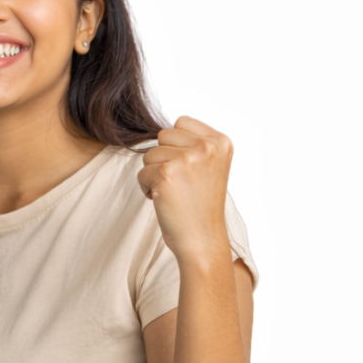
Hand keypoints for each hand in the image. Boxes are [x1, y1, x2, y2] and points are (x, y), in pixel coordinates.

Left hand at [137, 116, 232, 263]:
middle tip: (180, 183)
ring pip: (150, 154)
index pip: (182, 121)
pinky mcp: (166, 174)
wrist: (202, 240)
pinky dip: (146, 188)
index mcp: (221, 142)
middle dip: (164, 158)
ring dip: (154, 174)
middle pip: (163, 135)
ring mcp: (187, 159)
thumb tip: (162, 130)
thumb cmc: (201, 206)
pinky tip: (164, 200)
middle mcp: (206, 147)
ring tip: (174, 192)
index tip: (189, 169)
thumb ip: (195, 144)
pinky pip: (142, 173)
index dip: (177, 145)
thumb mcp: (210, 166)